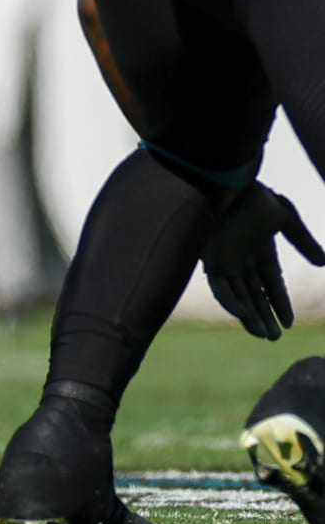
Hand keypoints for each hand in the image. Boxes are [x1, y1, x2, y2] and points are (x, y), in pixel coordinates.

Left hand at [202, 182, 324, 339]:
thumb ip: (302, 241)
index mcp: (261, 249)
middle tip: (273, 338)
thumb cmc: (254, 196)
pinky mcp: (209, 260)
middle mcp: (242, 259)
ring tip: (263, 334)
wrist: (225, 185)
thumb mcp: (286, 219)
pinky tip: (244, 314)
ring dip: (249, 316)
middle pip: (254, 294)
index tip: (289, 323)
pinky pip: (219, 287)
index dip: (280, 303)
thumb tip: (323, 263)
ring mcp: (225, 260)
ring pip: (238, 295)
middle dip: (264, 316)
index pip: (272, 283)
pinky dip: (230, 302)